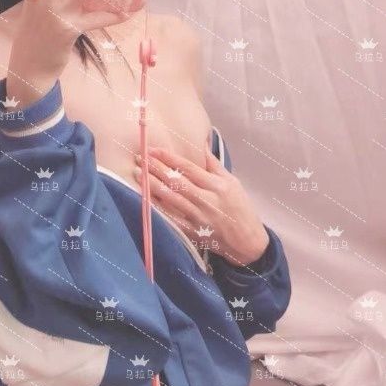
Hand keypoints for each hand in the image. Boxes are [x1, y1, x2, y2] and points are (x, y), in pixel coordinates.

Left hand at [134, 145, 269, 266]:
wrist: (247, 241)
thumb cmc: (240, 208)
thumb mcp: (232, 182)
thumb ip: (214, 164)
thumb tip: (201, 143)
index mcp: (217, 186)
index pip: (188, 168)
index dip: (169, 158)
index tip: (153, 150)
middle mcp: (207, 200)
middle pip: (177, 181)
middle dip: (156, 168)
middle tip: (140, 158)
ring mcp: (199, 217)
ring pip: (171, 198)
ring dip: (152, 185)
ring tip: (138, 174)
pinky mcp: (193, 232)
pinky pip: (172, 219)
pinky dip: (158, 209)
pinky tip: (145, 199)